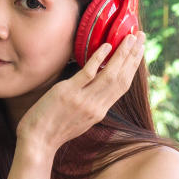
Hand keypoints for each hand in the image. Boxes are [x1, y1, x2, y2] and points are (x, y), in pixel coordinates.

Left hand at [16, 32, 145, 153]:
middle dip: (133, 55)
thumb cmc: (54, 130)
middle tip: (141, 36)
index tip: (140, 50)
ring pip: (110, 75)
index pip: (123, 85)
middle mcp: (96, 106)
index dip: (133, 67)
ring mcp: (83, 99)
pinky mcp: (68, 93)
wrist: (38, 142)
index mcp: (100, 111)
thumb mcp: (80, 120)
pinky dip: (98, 59)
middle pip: (121, 78)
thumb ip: (91, 104)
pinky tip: (106, 46)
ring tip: (130, 37)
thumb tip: (96, 87)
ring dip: (122, 54)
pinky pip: (87, 73)